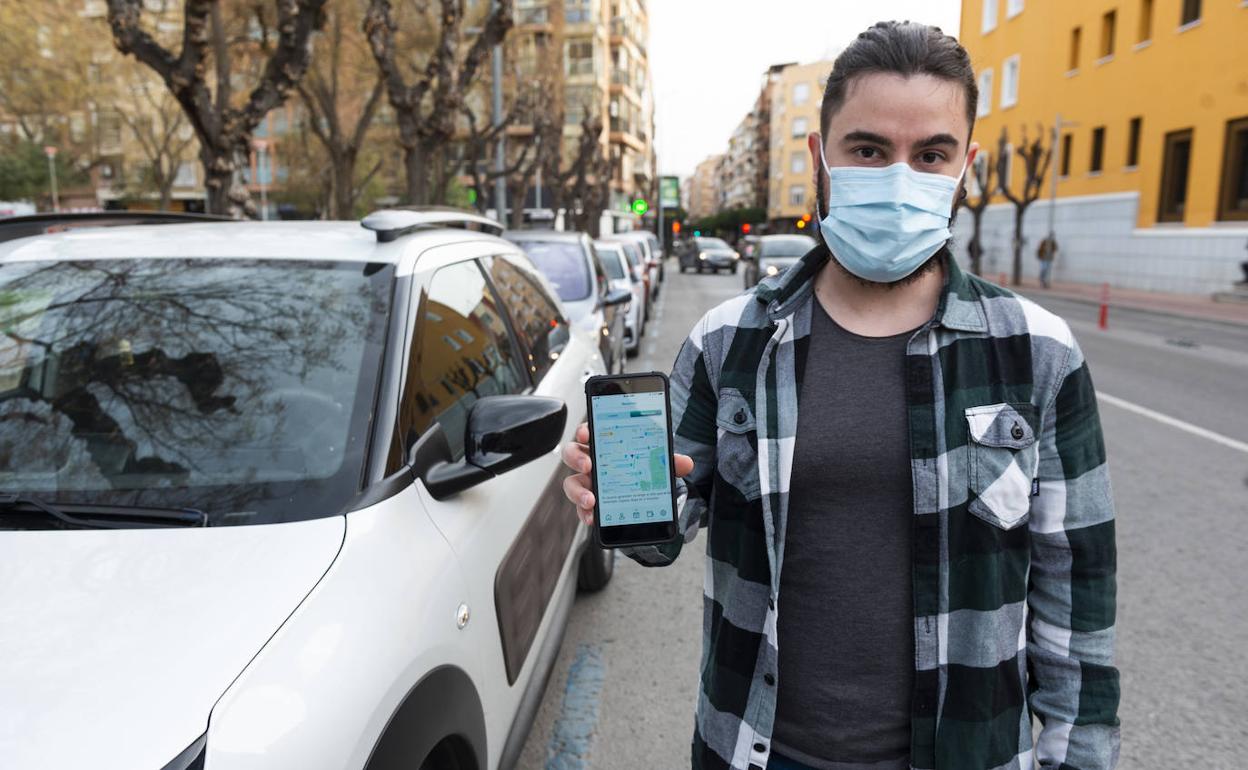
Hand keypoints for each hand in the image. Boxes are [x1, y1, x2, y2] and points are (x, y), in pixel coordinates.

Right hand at [561, 422, 694, 525]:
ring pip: (571, 483)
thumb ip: (668, 461)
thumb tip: (686, 463)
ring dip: (578, 492)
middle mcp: (591, 462)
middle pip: (572, 454)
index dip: (584, 430)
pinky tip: (593, 518)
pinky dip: (585, 513)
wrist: (644, 496)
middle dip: (577, 458)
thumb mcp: (657, 463)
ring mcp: (587, 482)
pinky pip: (581, 508)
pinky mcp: (589, 503)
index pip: (589, 432)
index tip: (587, 434)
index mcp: (604, 445)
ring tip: (591, 501)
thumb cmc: (643, 469)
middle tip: (588, 465)